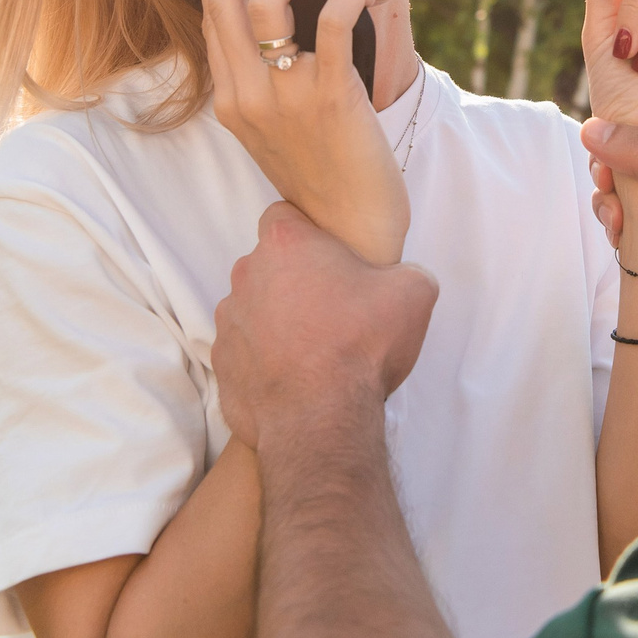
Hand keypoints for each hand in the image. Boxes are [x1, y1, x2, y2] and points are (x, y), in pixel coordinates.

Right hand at [196, 0, 409, 263]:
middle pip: (224, 5)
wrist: (350, 230)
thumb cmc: (323, 172)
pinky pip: (331, 26)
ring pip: (267, 6)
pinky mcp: (330, 99)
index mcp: (232, 100)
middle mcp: (248, 96)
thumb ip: (268, 79)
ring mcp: (285, 98)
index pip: (212, 21)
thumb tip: (282, 17)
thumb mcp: (276, 127)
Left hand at [214, 202, 439, 448]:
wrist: (321, 420)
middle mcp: (246, 276)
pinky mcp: (222, 365)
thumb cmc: (362, 346)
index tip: (330, 257)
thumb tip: (401, 280)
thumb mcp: (414, 293)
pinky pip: (245, 352)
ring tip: (313, 350)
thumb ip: (407, 272)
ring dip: (276, 321)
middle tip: (331, 308)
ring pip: (253, 308)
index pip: (283, 216)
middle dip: (294, 279)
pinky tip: (295, 379)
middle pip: (268, 265)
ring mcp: (227, 322)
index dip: (307, 233)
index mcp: (285, 245)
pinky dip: (264, 360)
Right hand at [585, 107, 637, 328]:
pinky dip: (621, 222)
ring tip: (615, 220)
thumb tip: (590, 130)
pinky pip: (636, 215)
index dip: (632, 117)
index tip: (606, 134)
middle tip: (606, 182)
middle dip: (615, 165)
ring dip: (613, 198)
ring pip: (634, 182)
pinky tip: (619, 235)